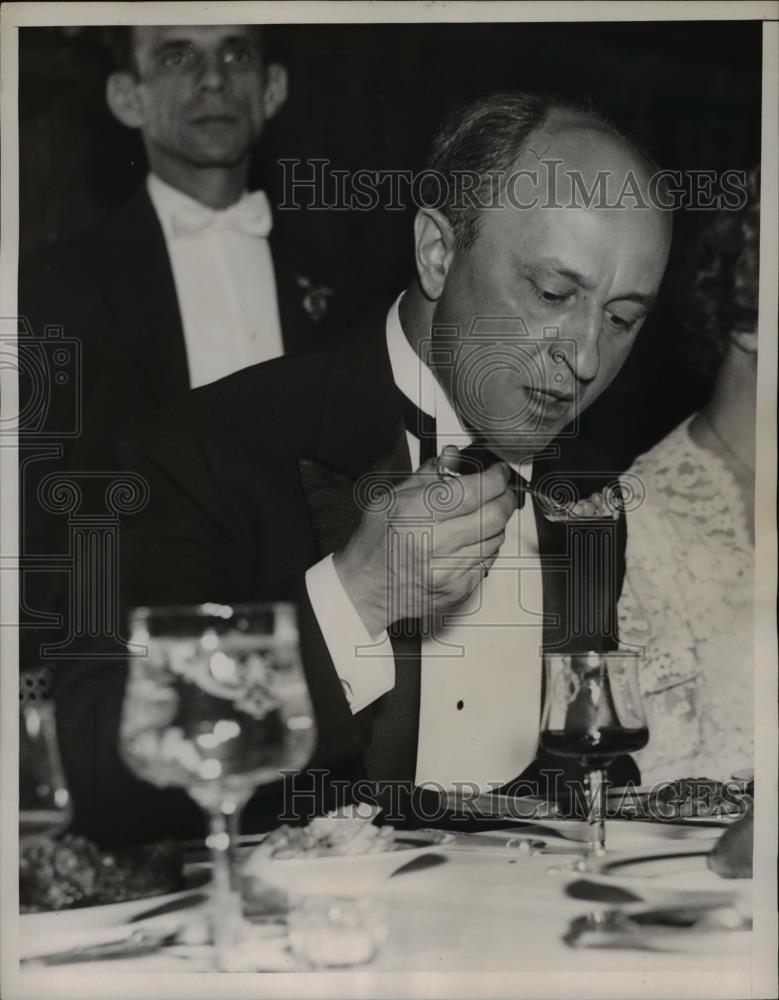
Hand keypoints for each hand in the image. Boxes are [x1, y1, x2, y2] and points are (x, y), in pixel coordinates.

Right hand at [333, 447, 514, 636]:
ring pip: (495, 539)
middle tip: (501, 492)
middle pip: (493, 516)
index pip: (472, 491)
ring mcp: (447, 570)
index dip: (495, 478)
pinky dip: (486, 547)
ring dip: (496, 523)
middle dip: (505, 498)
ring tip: (481, 516)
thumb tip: (453, 457)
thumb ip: (426, 475)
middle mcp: (432, 543)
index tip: (498, 472)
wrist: (366, 589)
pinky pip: (488, 561)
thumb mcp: (390, 499)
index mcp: (414, 514)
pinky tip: (470, 541)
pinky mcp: (457, 589)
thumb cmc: (376, 544)